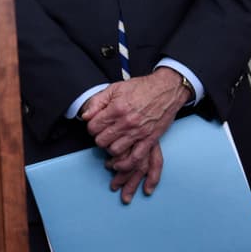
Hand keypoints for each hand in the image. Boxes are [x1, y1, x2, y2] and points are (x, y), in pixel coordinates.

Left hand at [80, 68, 189, 201]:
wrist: (165, 90)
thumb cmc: (140, 88)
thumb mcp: (114, 89)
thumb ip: (97, 102)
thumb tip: (85, 116)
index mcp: (116, 109)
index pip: (93, 127)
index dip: (91, 128)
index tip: (94, 126)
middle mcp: (127, 122)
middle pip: (102, 140)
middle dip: (99, 139)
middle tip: (102, 135)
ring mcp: (139, 132)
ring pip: (115, 150)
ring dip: (109, 149)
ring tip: (110, 144)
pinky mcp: (150, 139)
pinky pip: (136, 157)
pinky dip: (125, 164)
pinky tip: (119, 164)